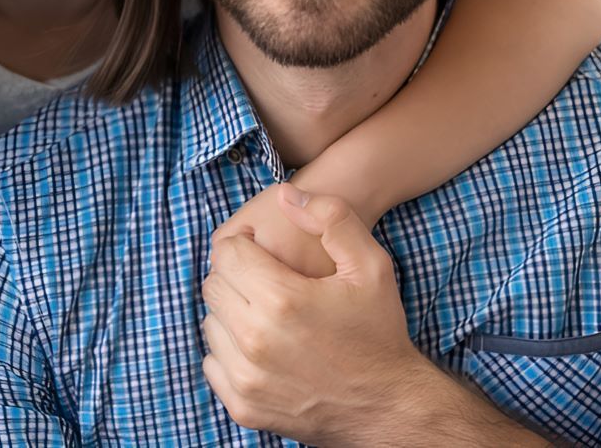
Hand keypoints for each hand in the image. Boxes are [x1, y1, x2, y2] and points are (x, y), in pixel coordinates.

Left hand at [202, 186, 437, 444]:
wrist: (389, 405)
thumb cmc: (379, 331)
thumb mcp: (371, 265)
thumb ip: (331, 217)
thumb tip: (285, 194)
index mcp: (282, 300)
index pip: (226, 254)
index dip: (243, 243)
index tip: (262, 248)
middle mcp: (256, 340)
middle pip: (214, 286)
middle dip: (234, 274)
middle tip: (265, 279)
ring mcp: (247, 378)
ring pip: (210, 323)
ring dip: (231, 311)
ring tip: (266, 312)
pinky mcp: (243, 406)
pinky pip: (212, 361)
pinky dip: (229, 349)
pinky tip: (261, 344)